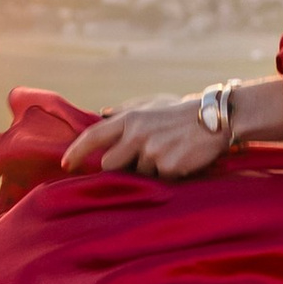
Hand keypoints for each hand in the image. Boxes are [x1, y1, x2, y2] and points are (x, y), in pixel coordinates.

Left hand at [60, 98, 226, 179]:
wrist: (216, 118)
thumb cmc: (181, 112)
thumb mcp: (151, 104)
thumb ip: (124, 112)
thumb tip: (100, 114)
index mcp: (130, 118)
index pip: (93, 136)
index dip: (77, 151)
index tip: (66, 164)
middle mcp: (136, 134)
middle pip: (110, 164)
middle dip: (120, 166)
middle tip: (142, 157)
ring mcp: (152, 151)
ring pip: (137, 174)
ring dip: (149, 169)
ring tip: (169, 152)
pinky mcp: (168, 166)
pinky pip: (159, 179)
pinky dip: (167, 173)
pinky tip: (180, 159)